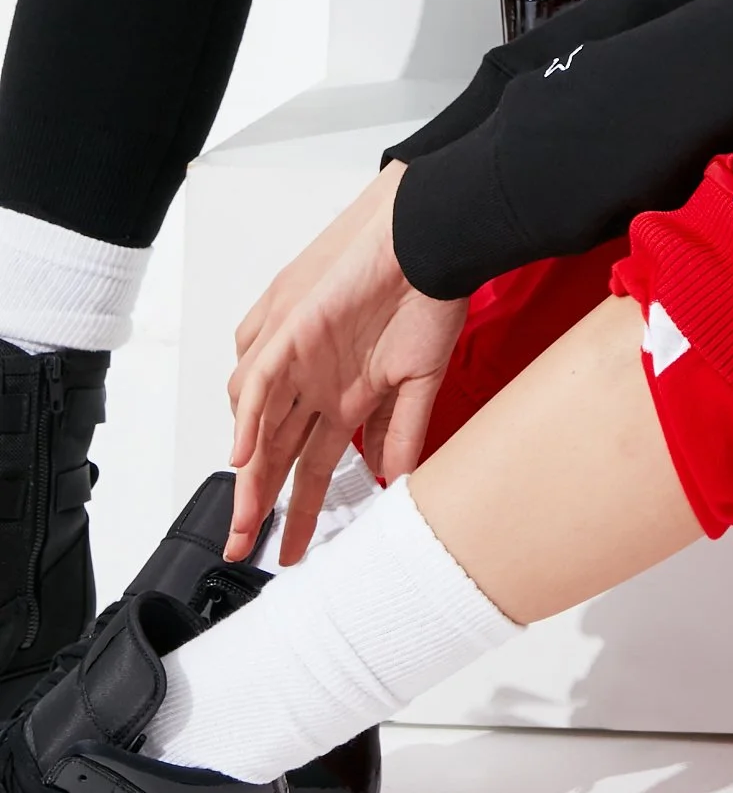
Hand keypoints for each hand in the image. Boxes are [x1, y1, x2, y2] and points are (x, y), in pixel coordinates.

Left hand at [225, 168, 468, 563]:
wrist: (430, 240)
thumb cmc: (430, 297)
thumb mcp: (420, 377)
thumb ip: (401, 430)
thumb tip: (392, 481)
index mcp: (344, 397)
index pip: (315, 465)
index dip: (303, 509)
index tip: (296, 551)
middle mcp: (314, 384)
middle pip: (276, 454)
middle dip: (259, 504)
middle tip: (245, 548)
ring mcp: (299, 360)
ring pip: (259, 425)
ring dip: (249, 473)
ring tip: (245, 516)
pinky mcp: (293, 331)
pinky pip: (260, 380)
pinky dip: (249, 416)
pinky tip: (242, 453)